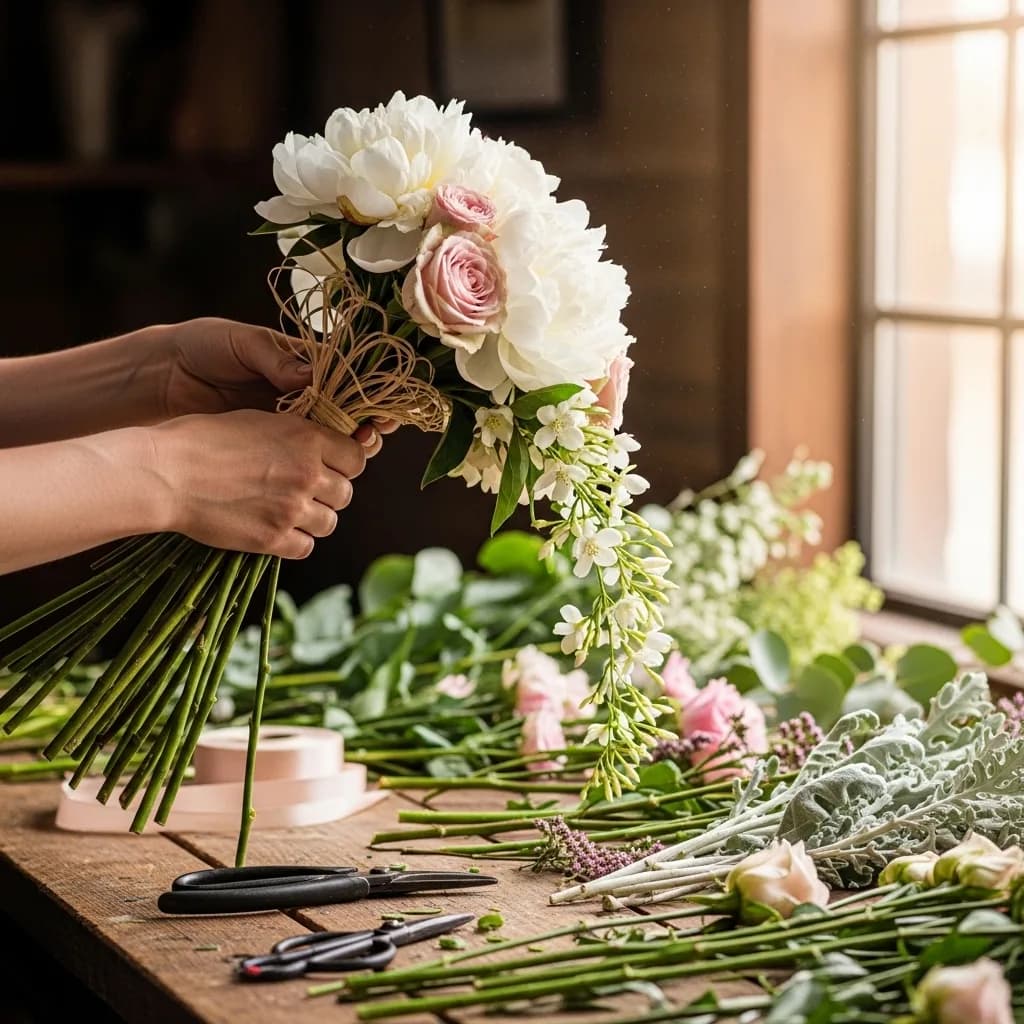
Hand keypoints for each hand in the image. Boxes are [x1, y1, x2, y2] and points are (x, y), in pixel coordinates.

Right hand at [147, 410, 378, 558]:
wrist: (167, 473)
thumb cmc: (205, 439)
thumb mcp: (260, 420)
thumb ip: (298, 436)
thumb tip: (323, 448)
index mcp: (308, 439)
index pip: (357, 458)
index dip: (344, 464)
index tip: (328, 466)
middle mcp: (307, 474)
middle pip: (345, 494)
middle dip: (328, 493)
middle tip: (302, 490)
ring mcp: (292, 509)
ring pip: (329, 523)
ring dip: (313, 518)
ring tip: (287, 510)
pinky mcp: (272, 538)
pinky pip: (305, 547)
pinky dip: (295, 541)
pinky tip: (276, 529)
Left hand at [154, 317, 401, 452]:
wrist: (158, 377)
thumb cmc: (199, 349)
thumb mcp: (239, 343)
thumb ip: (276, 358)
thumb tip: (313, 376)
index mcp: (302, 368)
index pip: (350, 384)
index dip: (370, 398)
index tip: (381, 411)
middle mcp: (301, 400)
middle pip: (349, 420)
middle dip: (366, 430)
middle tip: (370, 436)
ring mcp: (285, 429)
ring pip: (330, 447)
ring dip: (346, 453)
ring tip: (352, 455)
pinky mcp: (267, 452)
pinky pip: (299, 464)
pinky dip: (314, 471)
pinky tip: (322, 475)